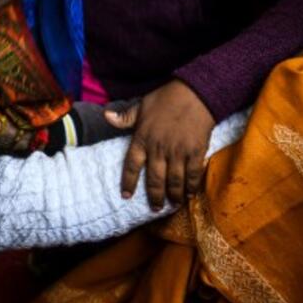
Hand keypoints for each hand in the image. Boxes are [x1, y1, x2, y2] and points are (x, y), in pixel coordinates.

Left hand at [105, 79, 214, 208]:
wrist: (197, 93)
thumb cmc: (167, 98)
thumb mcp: (142, 105)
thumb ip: (125, 117)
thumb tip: (106, 116)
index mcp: (143, 138)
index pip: (131, 165)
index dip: (128, 182)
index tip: (126, 196)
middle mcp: (158, 148)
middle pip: (155, 179)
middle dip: (154, 196)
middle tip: (154, 209)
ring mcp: (178, 151)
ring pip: (174, 181)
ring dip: (173, 196)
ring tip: (172, 205)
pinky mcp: (196, 152)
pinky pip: (192, 174)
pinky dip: (191, 187)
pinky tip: (189, 195)